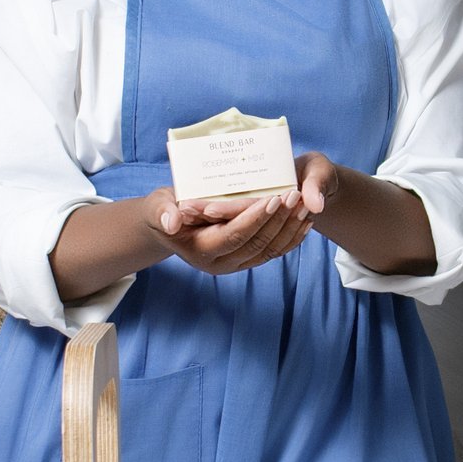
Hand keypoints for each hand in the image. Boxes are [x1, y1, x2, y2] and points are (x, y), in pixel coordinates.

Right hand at [148, 184, 313, 275]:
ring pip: (270, 251)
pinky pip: (273, 253)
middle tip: (295, 195)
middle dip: (278, 220)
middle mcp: (220, 264)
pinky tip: (305, 221)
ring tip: (305, 204)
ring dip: (290, 228)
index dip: (254, 218)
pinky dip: (291, 238)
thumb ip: (162, 212)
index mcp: (200, 250)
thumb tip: (171, 221)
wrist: (169, 227)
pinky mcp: (246, 262)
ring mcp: (235, 266)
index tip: (273, 198)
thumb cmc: (163, 210)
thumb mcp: (157, 206)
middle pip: (256, 244)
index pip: (234, 235)